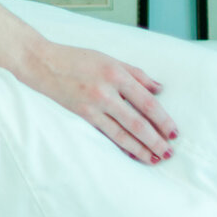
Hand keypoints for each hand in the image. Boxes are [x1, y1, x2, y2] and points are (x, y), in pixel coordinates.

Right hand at [16, 39, 177, 164]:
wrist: (43, 62)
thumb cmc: (77, 58)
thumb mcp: (110, 59)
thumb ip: (136, 73)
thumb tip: (159, 88)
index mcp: (117, 74)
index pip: (147, 102)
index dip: (163, 119)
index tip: (174, 132)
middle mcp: (106, 91)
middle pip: (138, 122)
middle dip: (156, 139)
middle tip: (169, 152)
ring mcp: (93, 105)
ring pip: (123, 132)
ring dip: (141, 148)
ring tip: (155, 158)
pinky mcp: (82, 115)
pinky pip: (106, 134)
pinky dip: (122, 145)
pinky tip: (132, 154)